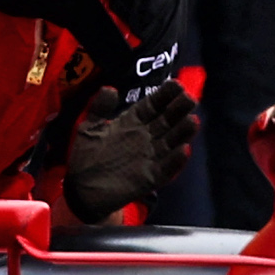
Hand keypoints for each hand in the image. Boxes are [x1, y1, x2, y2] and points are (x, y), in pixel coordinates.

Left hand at [59, 97, 182, 217]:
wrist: (81, 190)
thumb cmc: (86, 157)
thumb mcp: (89, 128)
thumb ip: (99, 107)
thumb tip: (110, 88)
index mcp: (133, 122)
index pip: (153, 105)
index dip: (164, 95)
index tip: (176, 84)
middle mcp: (145, 137)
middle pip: (167, 120)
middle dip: (179, 109)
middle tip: (189, 98)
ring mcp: (150, 157)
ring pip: (171, 142)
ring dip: (183, 132)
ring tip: (193, 121)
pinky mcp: (150, 178)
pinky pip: (166, 168)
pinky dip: (176, 161)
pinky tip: (184, 150)